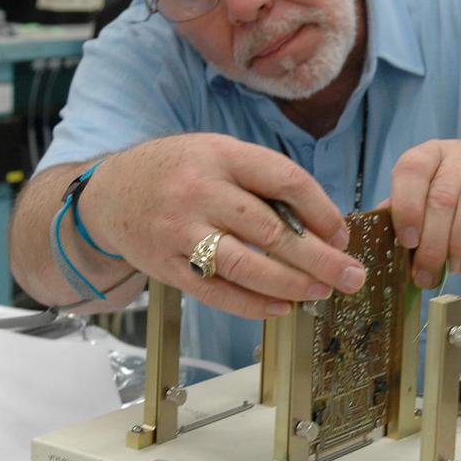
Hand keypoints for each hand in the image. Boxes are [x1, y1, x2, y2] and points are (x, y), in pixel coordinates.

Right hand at [83, 134, 365, 318]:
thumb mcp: (219, 154)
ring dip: (290, 283)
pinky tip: (282, 307)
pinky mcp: (166, 265)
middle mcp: (199, 191)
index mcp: (221, 155)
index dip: (320, 210)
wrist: (110, 191)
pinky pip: (215, 291)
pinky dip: (252, 304)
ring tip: (321, 292)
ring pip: (244, 264)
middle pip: (270, 230)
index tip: (342, 234)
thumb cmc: (179, 172)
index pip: (284, 180)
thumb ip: (262, 181)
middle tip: (350, 275)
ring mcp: (179, 230)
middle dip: (319, 257)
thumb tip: (321, 226)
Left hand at [388, 140, 460, 286]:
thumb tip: (380, 236)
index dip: (406, 206)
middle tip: (428, 272)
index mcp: (431, 156)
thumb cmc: (460, 217)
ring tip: (456, 265)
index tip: (406, 242)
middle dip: (432, 242)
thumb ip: (405, 217)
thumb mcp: (428, 213)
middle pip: (442, 195)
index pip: (412, 169)